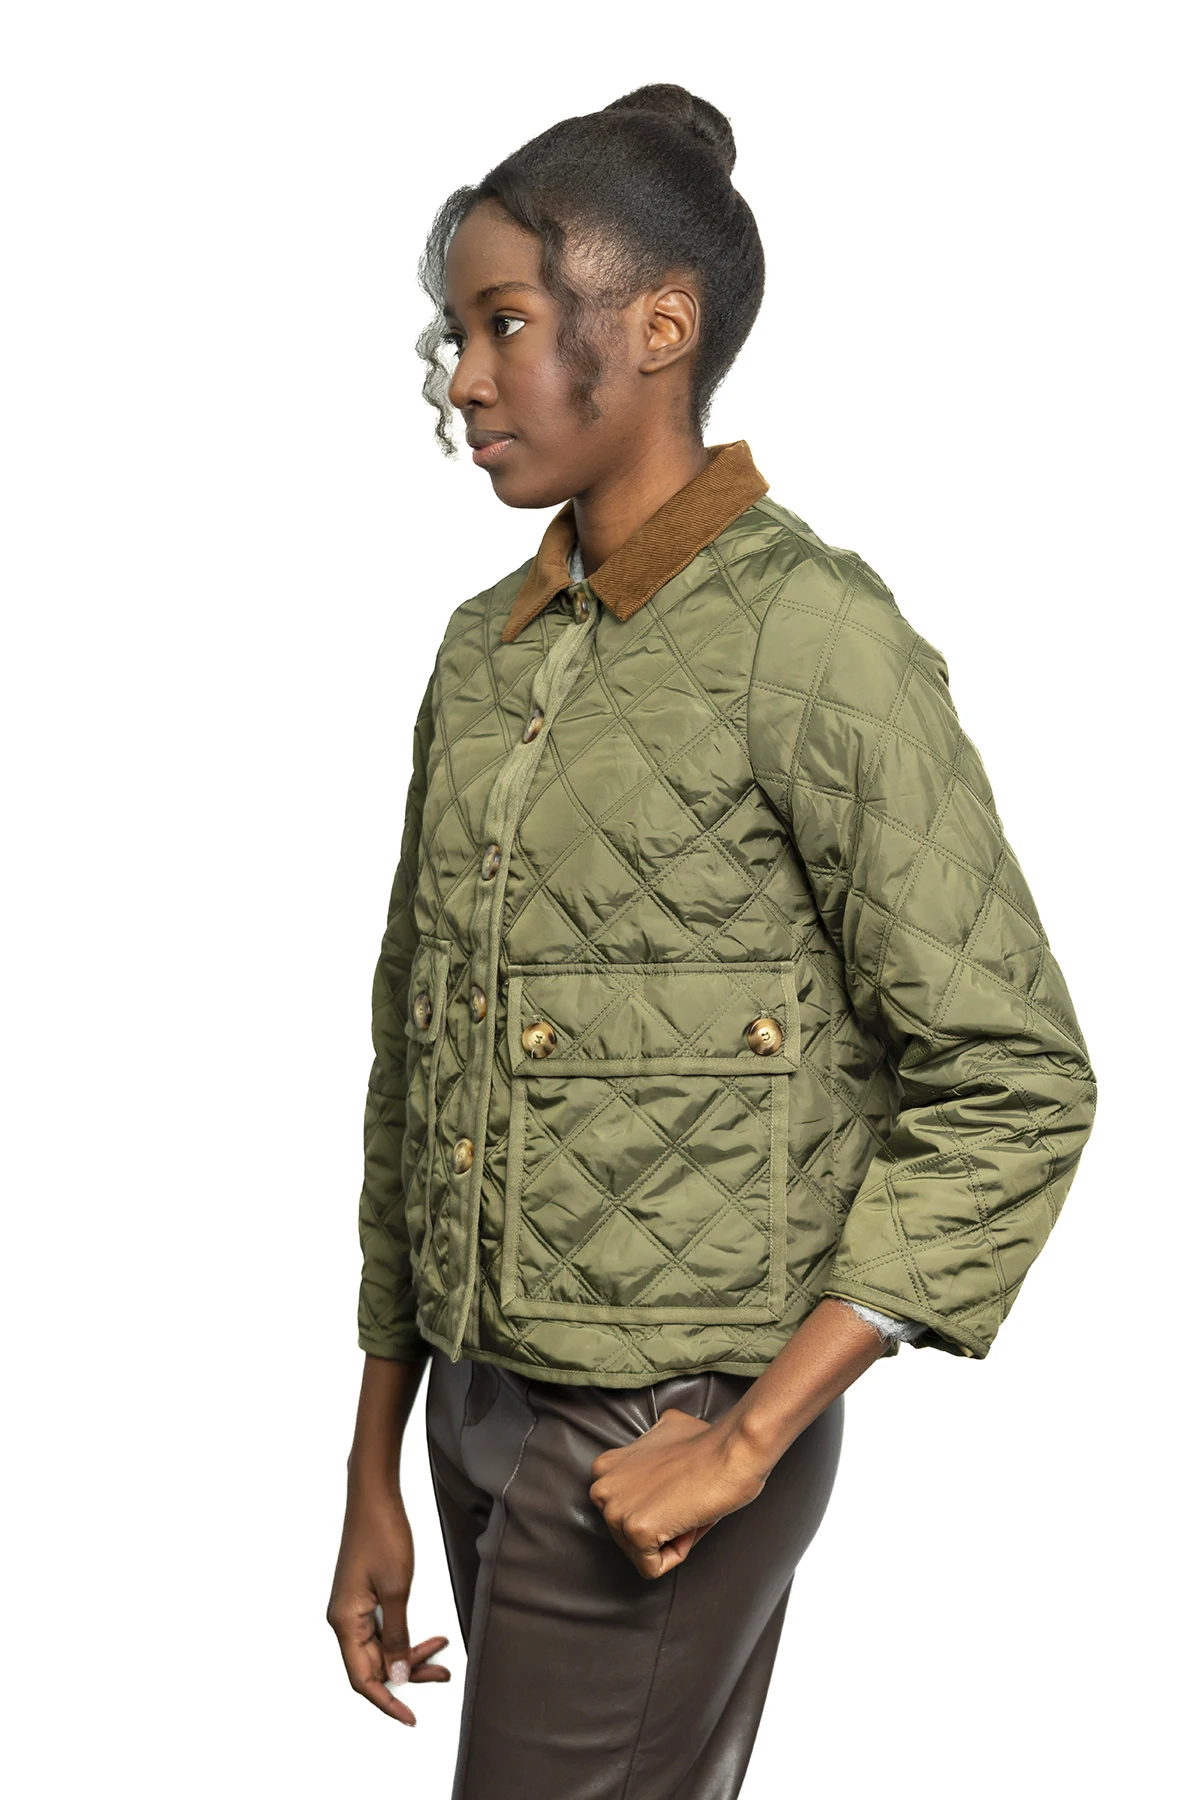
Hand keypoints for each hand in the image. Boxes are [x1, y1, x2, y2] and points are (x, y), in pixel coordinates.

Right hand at [326, 1493, 449, 1723]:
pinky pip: (383, 1630)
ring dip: (411, 1655)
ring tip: (443, 1657)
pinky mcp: (363, 1598)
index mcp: (344, 1622)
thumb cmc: (382, 1535)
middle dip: (408, 1675)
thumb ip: (398, 1636)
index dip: (386, 1701)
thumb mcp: (397, 1590)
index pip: (361, 1679)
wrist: (374, 1496)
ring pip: (381, 1648)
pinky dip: (406, 1636)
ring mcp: (353, 1608)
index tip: (410, 1717)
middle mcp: (344, 1620)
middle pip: (373, 1665)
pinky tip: (431, 1637)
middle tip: (443, 1675)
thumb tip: (399, 1675)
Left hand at [588, 1408, 767, 1579]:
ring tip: (688, 1508)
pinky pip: (652, 1567)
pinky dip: (676, 1554)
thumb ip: (649, 1447)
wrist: (732, 1451)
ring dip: (671, 1538)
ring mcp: (616, 1510)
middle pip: (628, 1535)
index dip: (658, 1505)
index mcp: (605, 1467)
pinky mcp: (636, 1531)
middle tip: (686, 1501)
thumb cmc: (709, 1445)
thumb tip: (660, 1447)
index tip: (679, 1491)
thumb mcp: (665, 1433)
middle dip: (661, 1526)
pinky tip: (689, 1523)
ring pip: (640, 1552)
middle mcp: (602, 1487)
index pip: (624, 1510)